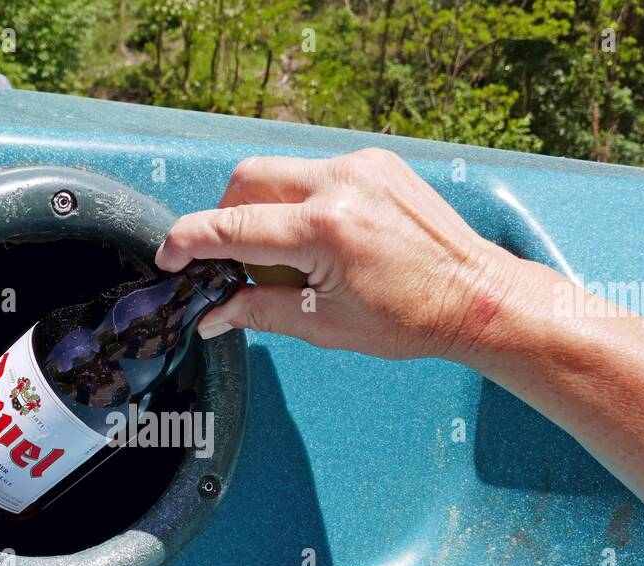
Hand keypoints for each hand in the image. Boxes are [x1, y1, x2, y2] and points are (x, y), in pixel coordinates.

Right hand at [156, 148, 537, 362]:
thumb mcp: (323, 325)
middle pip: (247, 180)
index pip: (233, 226)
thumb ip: (258, 311)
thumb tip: (209, 315)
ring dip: (266, 211)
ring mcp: (362, 166)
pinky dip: (300, 202)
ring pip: (279, 172)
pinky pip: (314, 172)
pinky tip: (321, 240)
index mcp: (326, 230)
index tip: (169, 256)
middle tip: (238, 263)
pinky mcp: (376, 162)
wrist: (475, 296)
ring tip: (292, 258)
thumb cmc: (408, 319)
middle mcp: (341, 185)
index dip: (190, 241)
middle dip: (227, 218)